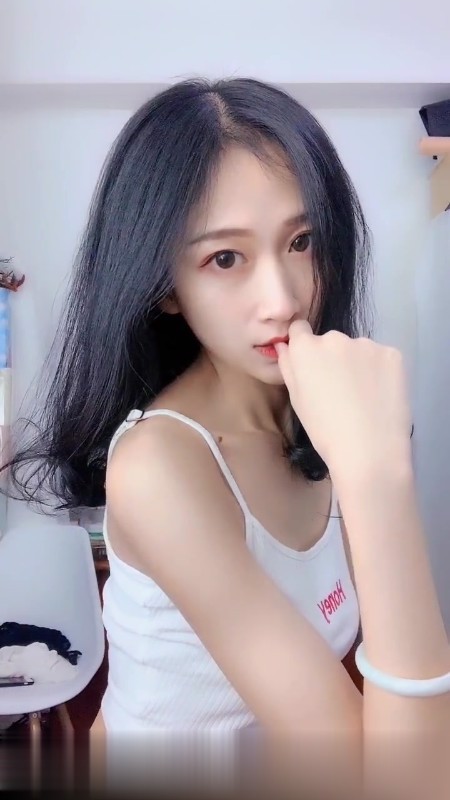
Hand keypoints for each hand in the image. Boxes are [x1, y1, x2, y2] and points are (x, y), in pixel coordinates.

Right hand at [275, 321, 412, 478]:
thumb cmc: (324, 430)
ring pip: (358, 350)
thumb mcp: (297, 400)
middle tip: (340, 391)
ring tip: (363, 397)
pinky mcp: (392, 354)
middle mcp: (335, 338)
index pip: (300, 329)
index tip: (312, 366)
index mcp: (306, 348)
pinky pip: (381, 358)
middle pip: (330, 342)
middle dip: (333, 359)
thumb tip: (285, 347)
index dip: (303, 345)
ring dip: (358, 365)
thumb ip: (289, 367)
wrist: (369, 449)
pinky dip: (381, 372)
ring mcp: (367, 344)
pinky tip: (381, 395)